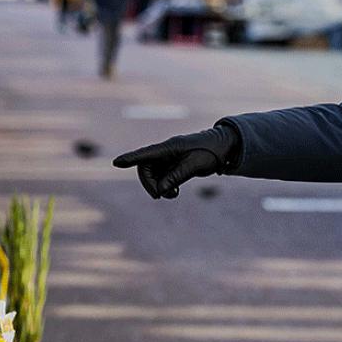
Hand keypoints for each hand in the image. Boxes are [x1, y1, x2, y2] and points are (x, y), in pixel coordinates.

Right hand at [112, 125, 240, 198]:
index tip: (117, 163)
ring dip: (158, 186)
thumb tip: (160, 189)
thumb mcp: (195, 165)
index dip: (131, 159)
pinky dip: (164, 186)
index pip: (146, 154)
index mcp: (170, 146)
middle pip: (146, 167)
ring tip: (172, 195)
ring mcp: (169, 157)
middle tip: (159, 195)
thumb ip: (177, 176)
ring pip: (153, 173)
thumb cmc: (211, 151)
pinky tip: (173, 193)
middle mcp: (166, 151)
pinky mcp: (174, 164)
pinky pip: (162, 176)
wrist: (225, 146)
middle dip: (149, 183)